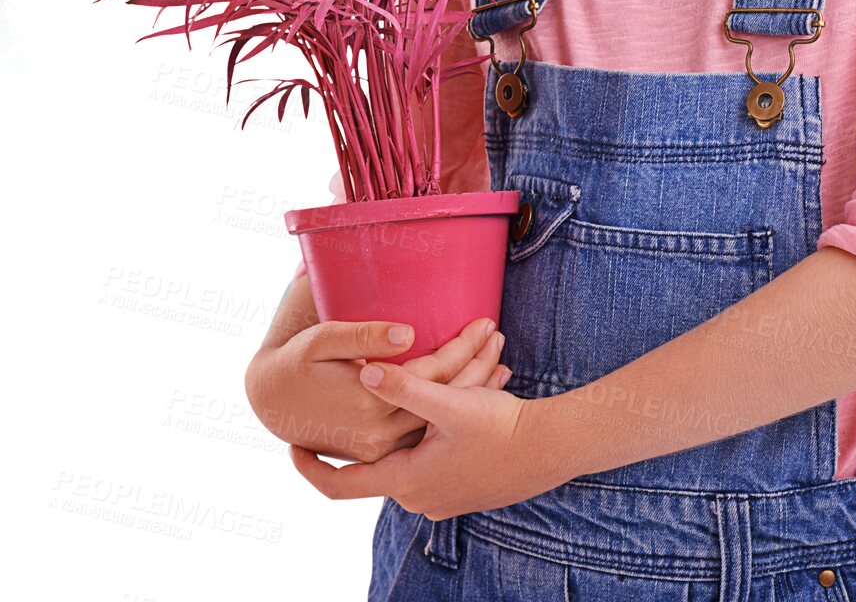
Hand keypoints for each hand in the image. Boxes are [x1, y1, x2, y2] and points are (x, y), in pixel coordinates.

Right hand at [247, 314, 511, 464]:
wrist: (273, 403)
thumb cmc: (298, 362)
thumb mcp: (324, 340)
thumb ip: (365, 335)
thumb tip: (409, 333)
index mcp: (368, 402)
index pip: (433, 372)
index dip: (462, 345)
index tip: (486, 320)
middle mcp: (378, 432)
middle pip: (443, 397)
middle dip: (476, 365)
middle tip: (499, 336)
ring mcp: (379, 447)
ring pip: (438, 419)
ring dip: (469, 390)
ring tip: (498, 360)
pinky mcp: (377, 451)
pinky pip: (424, 429)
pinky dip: (449, 408)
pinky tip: (471, 387)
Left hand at [289, 336, 553, 518]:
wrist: (552, 449)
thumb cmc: (501, 429)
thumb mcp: (449, 404)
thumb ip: (404, 388)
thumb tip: (363, 371)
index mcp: (406, 481)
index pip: (341, 485)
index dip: (311, 467)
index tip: (290, 445)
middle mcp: (419, 497)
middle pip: (378, 461)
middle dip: (370, 427)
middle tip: (353, 395)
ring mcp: (443, 496)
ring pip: (409, 454)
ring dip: (408, 423)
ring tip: (411, 387)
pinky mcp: (463, 487)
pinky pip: (434, 456)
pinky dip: (431, 430)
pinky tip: (448, 399)